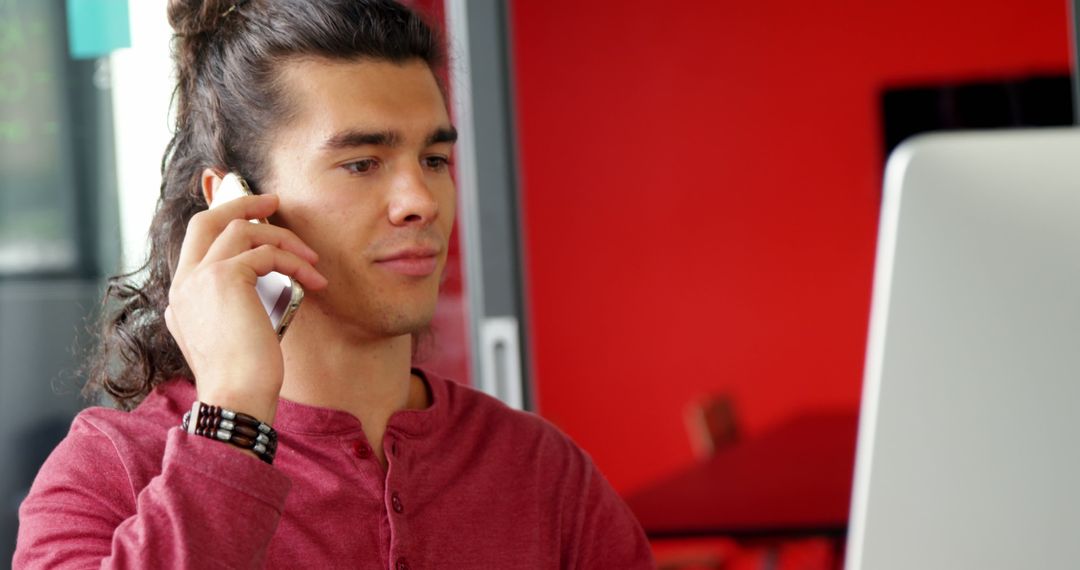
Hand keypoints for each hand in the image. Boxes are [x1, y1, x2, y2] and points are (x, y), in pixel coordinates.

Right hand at [164, 194, 326, 424]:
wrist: (237, 398)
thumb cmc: (243, 377)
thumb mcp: (230, 336)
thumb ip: (229, 307)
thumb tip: (254, 287)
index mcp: (181, 296)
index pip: (196, 241)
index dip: (223, 220)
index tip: (254, 214)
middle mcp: (183, 283)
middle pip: (206, 219)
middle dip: (241, 203)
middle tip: (274, 201)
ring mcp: (199, 278)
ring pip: (241, 229)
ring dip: (283, 239)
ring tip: (311, 259)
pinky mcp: (225, 277)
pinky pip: (265, 252)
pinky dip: (294, 261)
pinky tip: (314, 279)